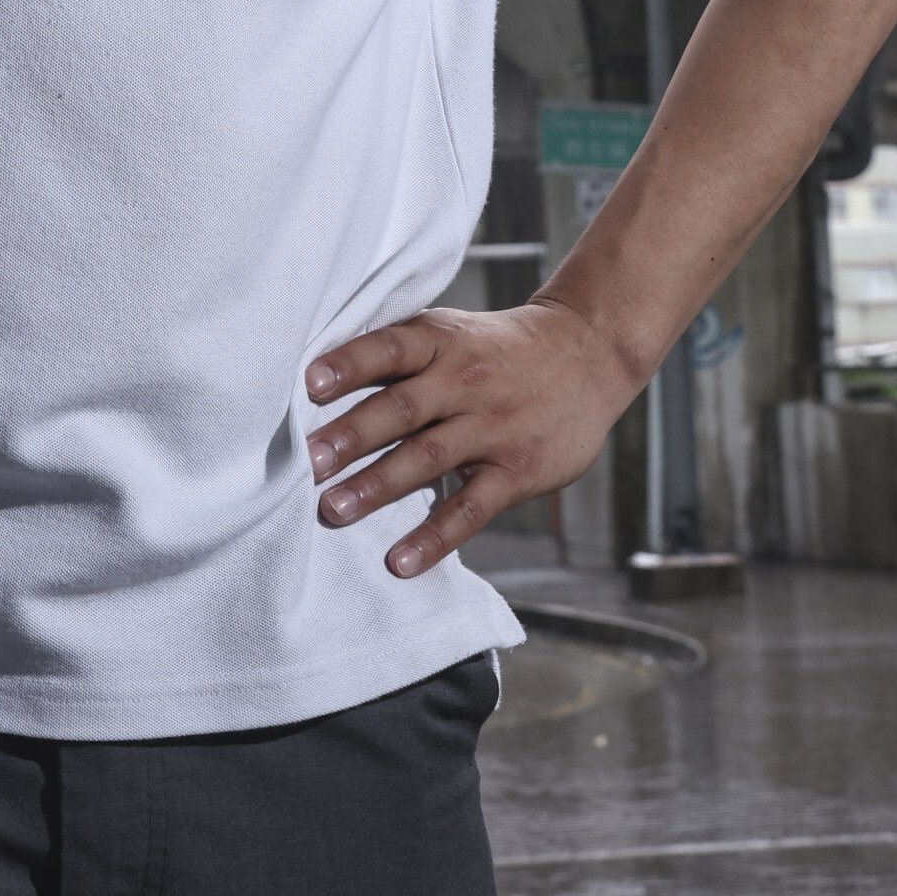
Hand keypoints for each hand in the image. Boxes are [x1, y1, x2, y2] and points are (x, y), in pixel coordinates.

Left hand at [302, 297, 649, 578]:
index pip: (390, 348)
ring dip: (378, 486)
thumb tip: (317, 385)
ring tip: (334, 510)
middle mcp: (466, 381)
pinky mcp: (517, 471)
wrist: (587, 354)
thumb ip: (398, 356)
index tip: (308, 385)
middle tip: (308, 462)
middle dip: (351, 436)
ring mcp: (493, 427)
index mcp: (442, 342)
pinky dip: (435, 537)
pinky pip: (471, 509)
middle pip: (402, 408)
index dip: (349, 364)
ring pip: (429, 458)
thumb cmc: (498, 349)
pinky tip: (400, 561)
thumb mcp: (452, 334)